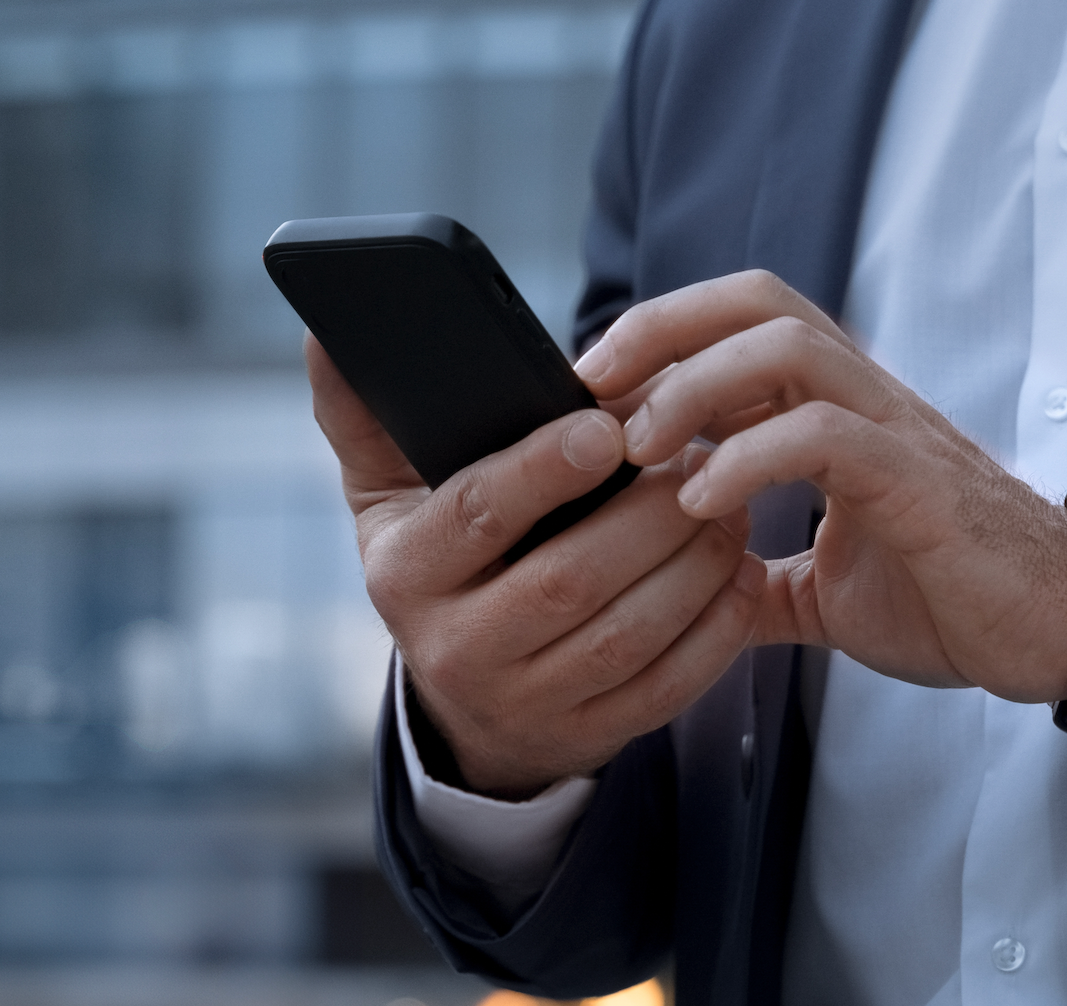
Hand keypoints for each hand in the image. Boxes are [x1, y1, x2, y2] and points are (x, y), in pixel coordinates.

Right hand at [306, 335, 762, 797]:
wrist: (466, 705)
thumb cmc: (439, 564)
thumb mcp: (386, 496)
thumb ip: (364, 414)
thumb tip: (325, 330)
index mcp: (405, 574)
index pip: (475, 514)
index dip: (543, 469)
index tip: (607, 425)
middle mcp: (456, 648)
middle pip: (569, 578)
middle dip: (646, 515)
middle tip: (701, 458)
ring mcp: (526, 701)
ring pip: (628, 635)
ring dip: (695, 566)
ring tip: (731, 504)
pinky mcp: (589, 735)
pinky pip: (667, 687)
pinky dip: (716, 631)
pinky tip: (741, 575)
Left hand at [574, 271, 1066, 703]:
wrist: (1060, 638)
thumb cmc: (951, 597)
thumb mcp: (824, 591)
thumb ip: (757, 575)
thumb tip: (686, 590)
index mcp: (838, 412)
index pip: (741, 325)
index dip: (659, 339)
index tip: (585, 391)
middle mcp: (864, 400)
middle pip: (756, 302)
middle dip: (661, 329)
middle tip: (588, 390)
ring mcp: (895, 432)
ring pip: (789, 347)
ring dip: (695, 386)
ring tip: (638, 446)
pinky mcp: (919, 483)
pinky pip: (828, 435)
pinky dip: (751, 457)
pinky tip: (703, 500)